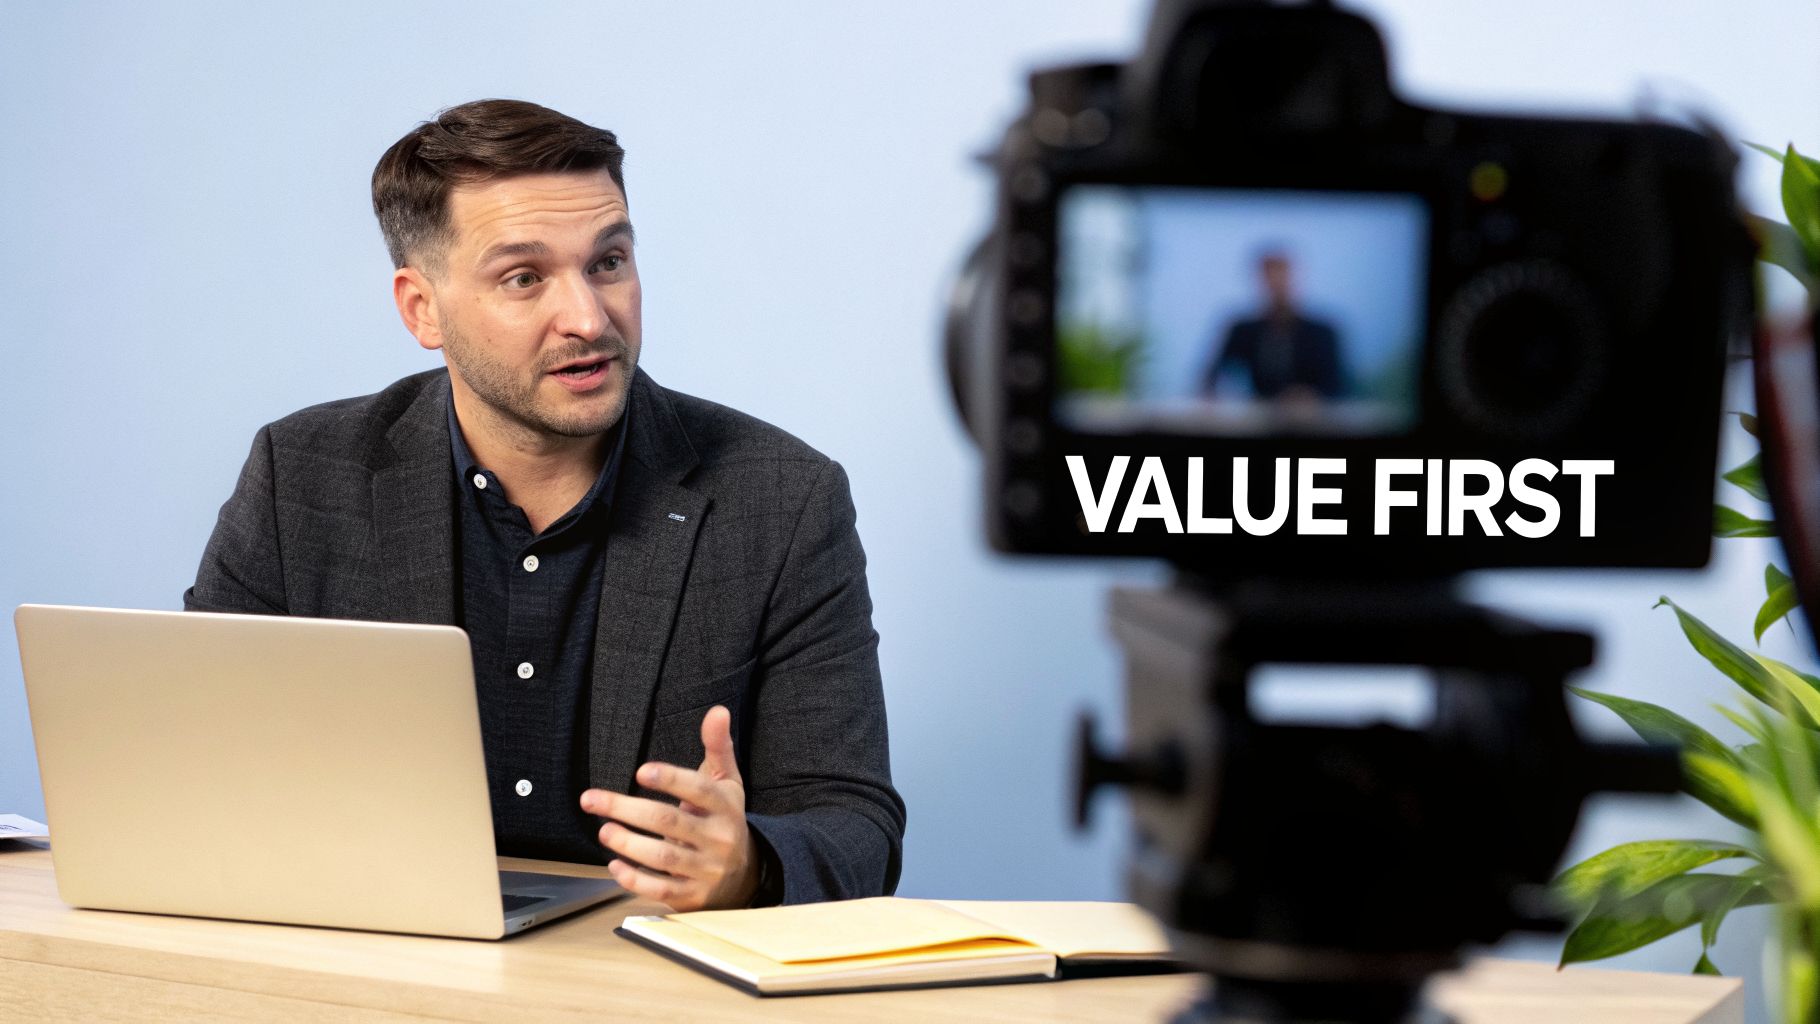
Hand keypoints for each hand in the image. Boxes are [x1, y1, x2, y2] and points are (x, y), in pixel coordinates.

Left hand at [579, 705, 757, 910]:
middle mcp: (718, 838)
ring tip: (604, 830)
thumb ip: (718, 747)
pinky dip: (636, 880)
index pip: (700, 790)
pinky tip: (614, 866)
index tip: (641, 771)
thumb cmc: (724, 819)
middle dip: (628, 810)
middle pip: (671, 823)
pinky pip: (662, 890)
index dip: (671, 780)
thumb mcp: (726, 782)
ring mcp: (706, 870)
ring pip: (664, 858)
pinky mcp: (693, 896)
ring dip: (629, 844)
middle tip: (592, 800)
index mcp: (725, 806)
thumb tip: (717, 711)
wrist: (745, 874)